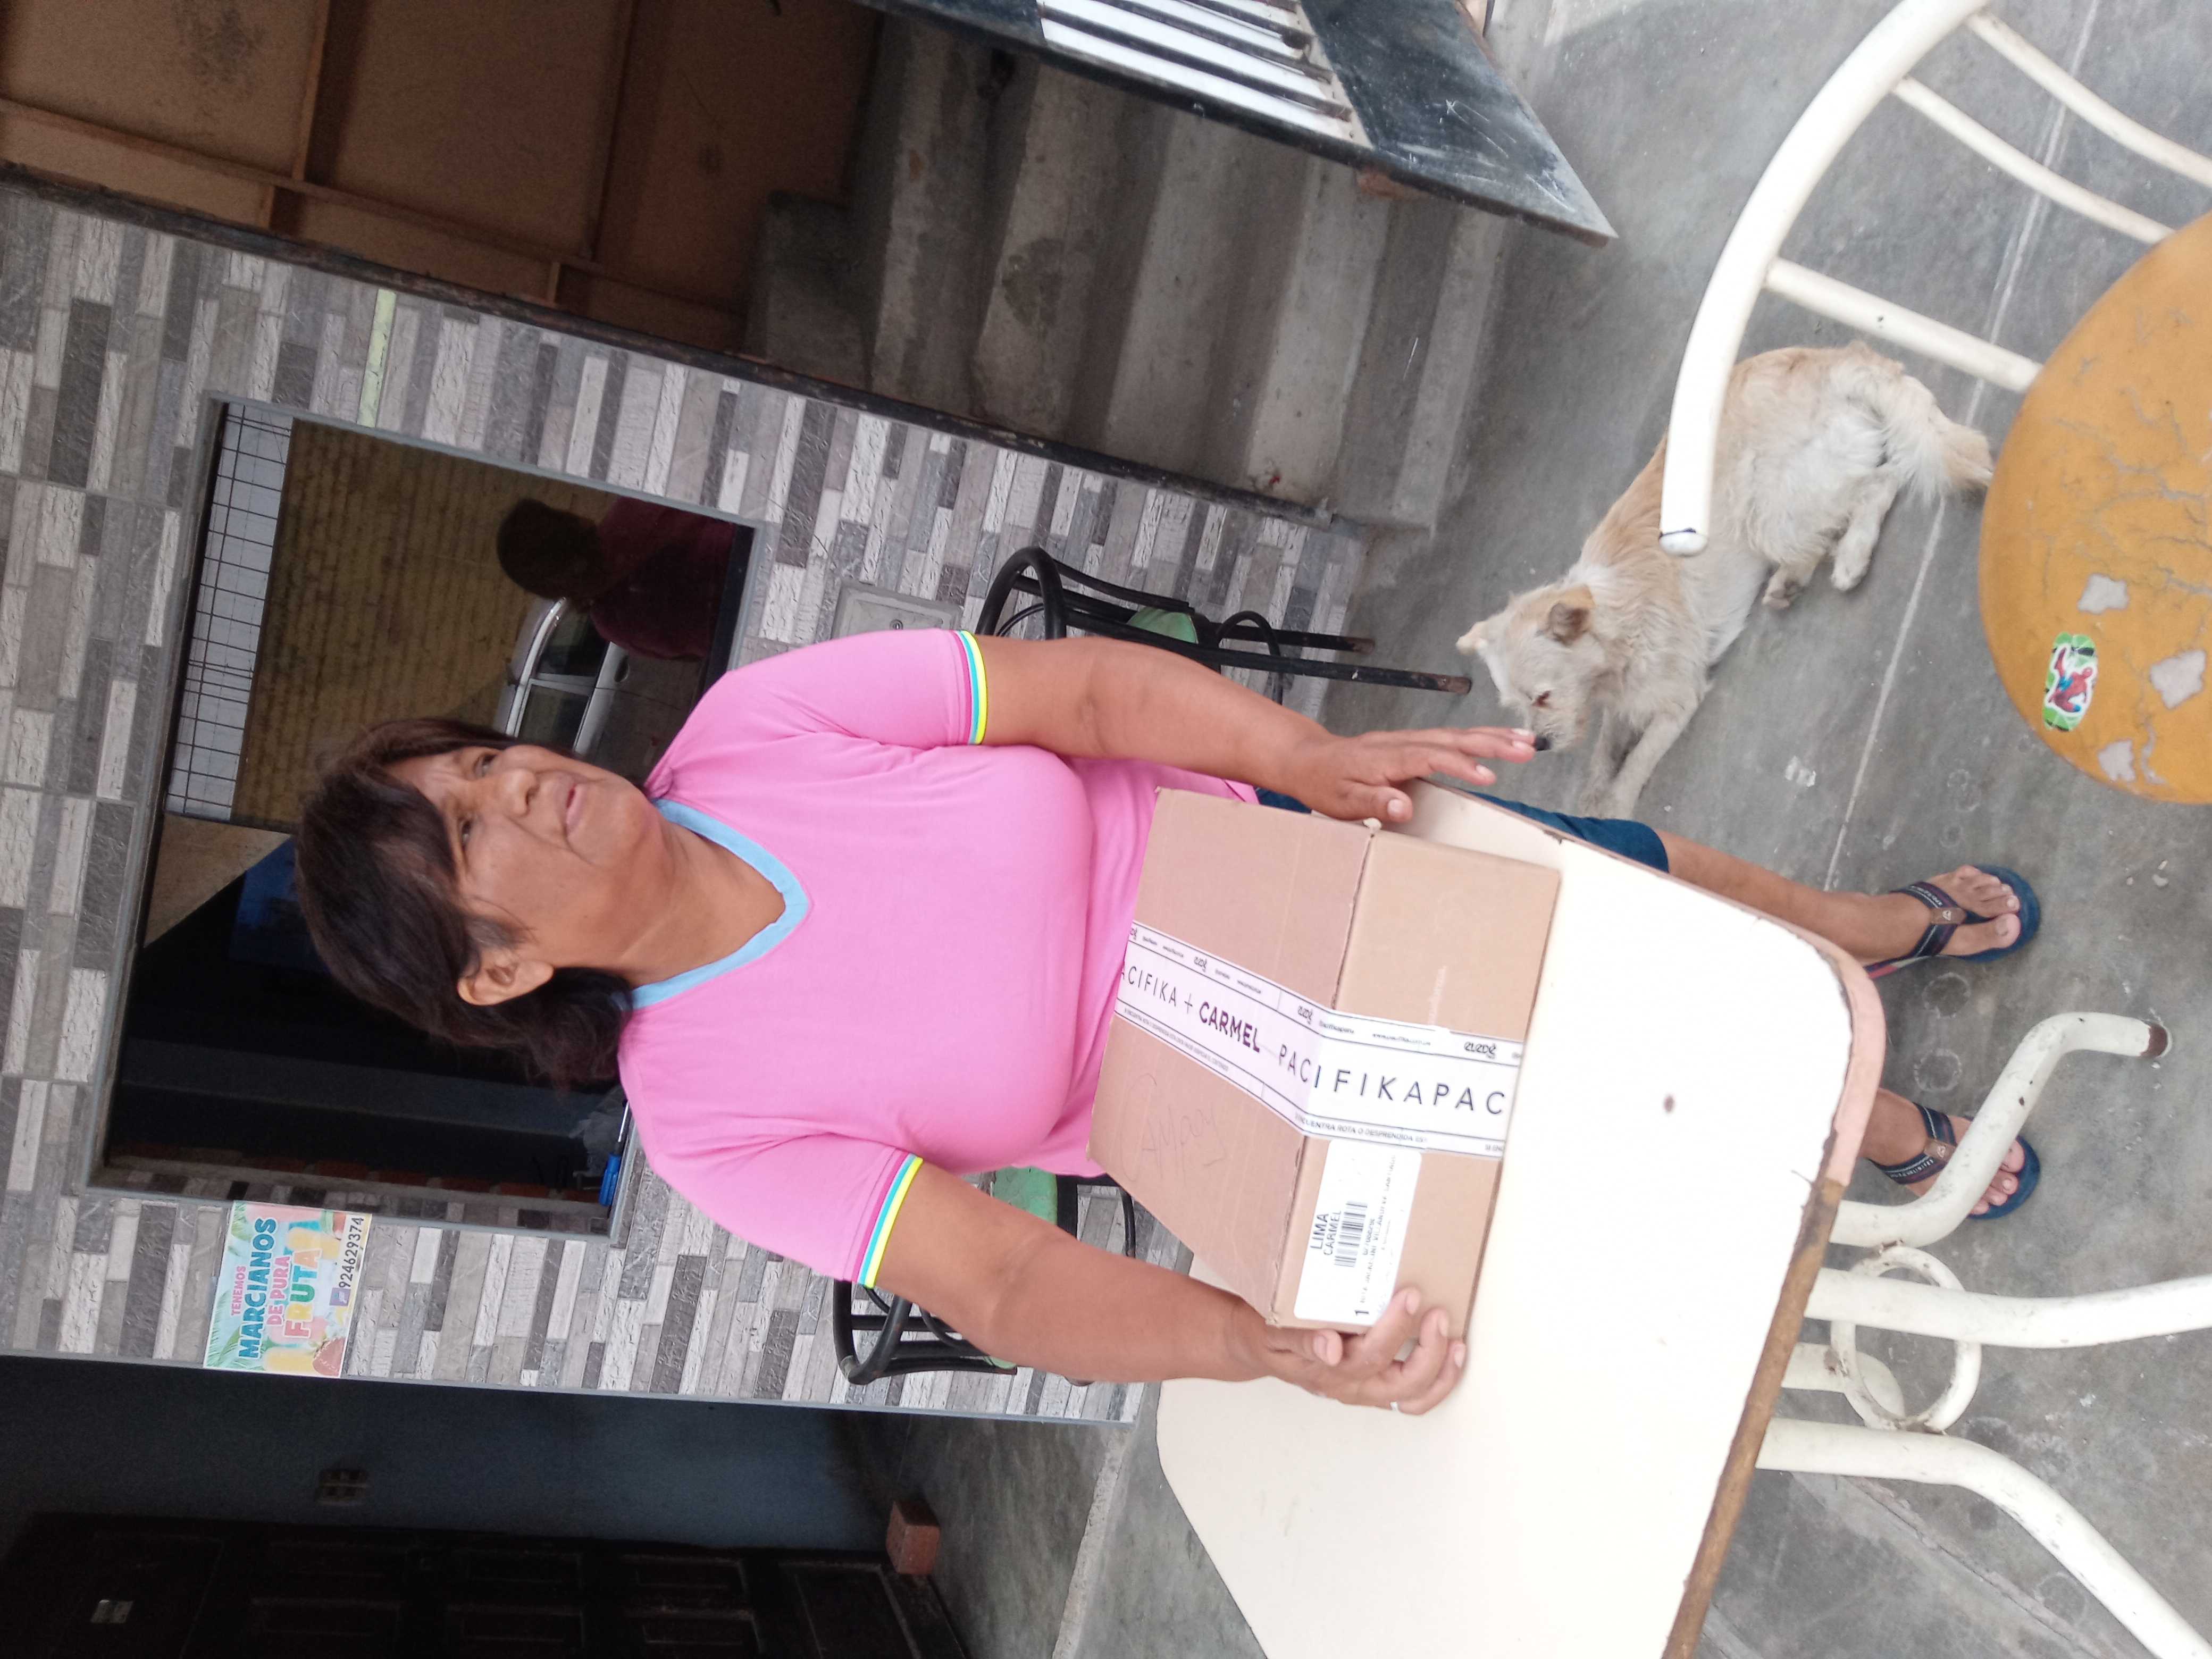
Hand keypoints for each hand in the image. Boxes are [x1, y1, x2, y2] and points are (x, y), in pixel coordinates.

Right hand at [1243, 1288, 1466, 1414]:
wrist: (1256, 1347)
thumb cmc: (1267, 1333)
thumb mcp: (1274, 1329)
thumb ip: (1301, 1339)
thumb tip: (1330, 1347)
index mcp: (1327, 1372)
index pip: (1369, 1355)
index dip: (1394, 1329)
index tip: (1410, 1295)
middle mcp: (1351, 1387)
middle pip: (1402, 1382)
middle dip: (1428, 1350)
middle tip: (1437, 1312)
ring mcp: (1365, 1391)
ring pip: (1413, 1397)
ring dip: (1441, 1372)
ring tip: (1457, 1341)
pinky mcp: (1375, 1388)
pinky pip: (1414, 1398)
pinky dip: (1439, 1381)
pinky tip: (1453, 1353)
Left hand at [1277, 728, 1536, 822]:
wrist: (1309, 759)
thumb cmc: (1324, 783)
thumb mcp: (1341, 801)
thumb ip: (1372, 803)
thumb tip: (1404, 807)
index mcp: (1385, 757)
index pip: (1429, 757)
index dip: (1459, 765)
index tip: (1487, 775)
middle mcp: (1401, 743)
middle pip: (1452, 738)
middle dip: (1492, 743)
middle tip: (1526, 750)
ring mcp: (1409, 740)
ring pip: (1457, 734)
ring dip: (1494, 736)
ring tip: (1528, 741)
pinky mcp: (1414, 743)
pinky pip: (1451, 738)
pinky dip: (1479, 737)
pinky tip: (1501, 740)